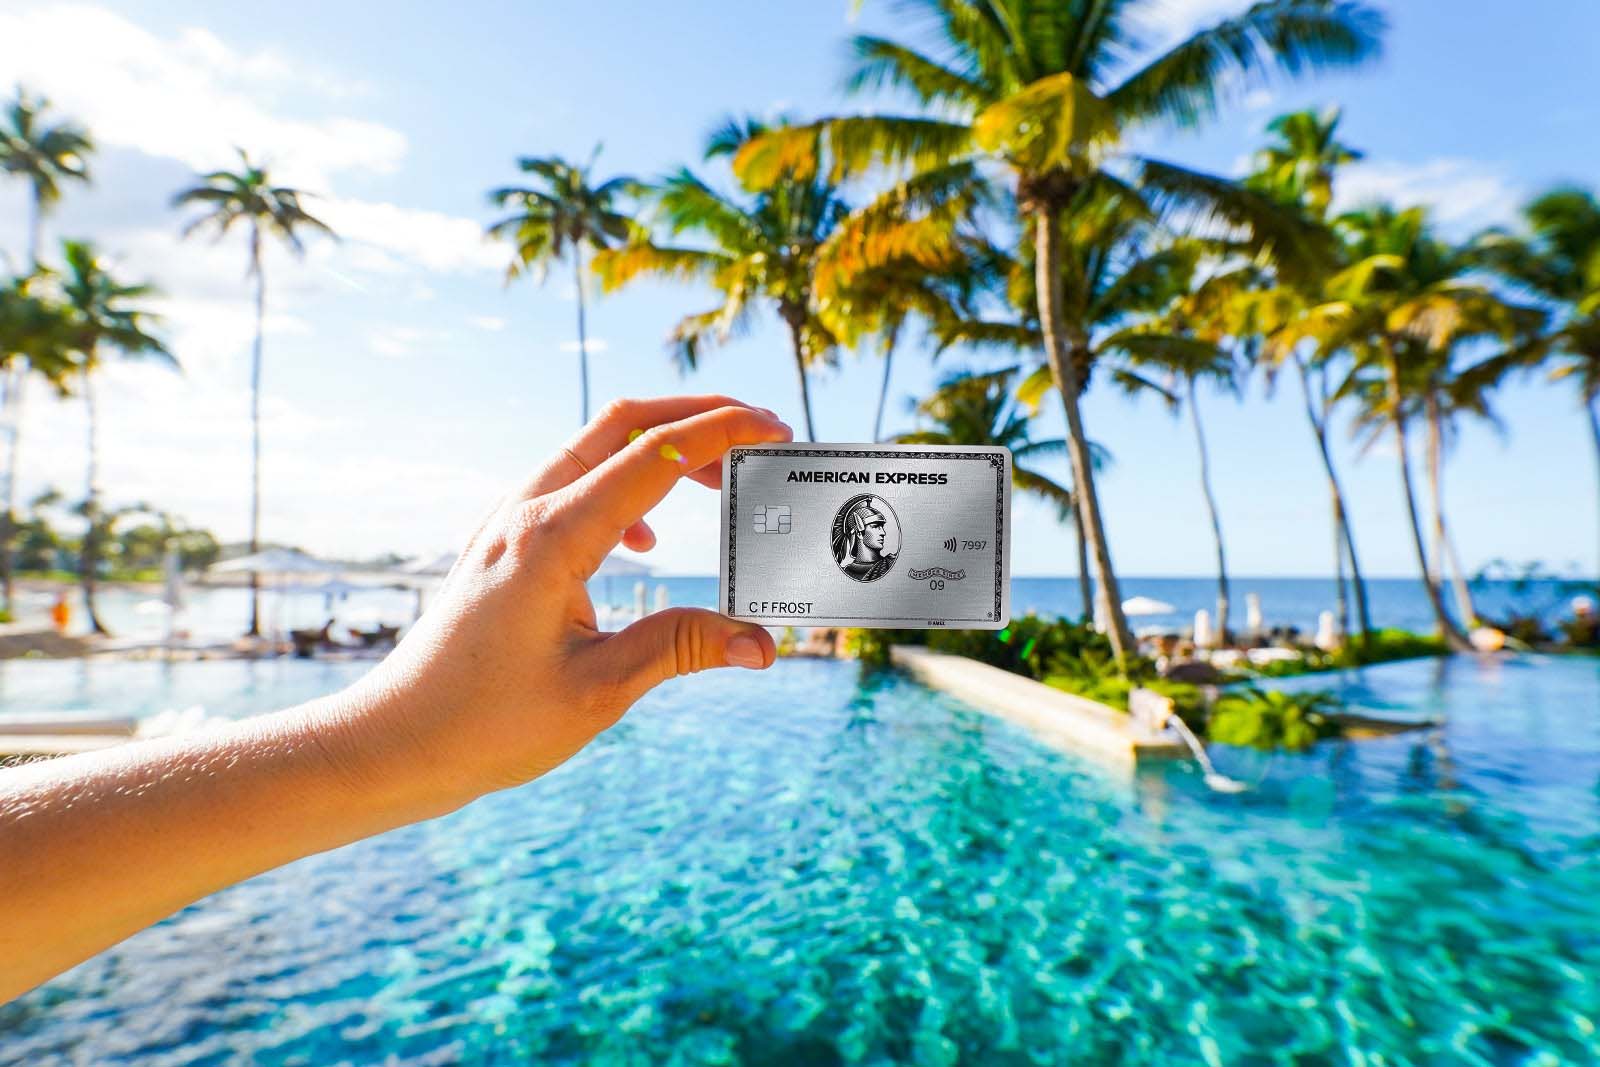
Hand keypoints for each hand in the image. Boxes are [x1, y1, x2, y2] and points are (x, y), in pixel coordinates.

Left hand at [334, 395, 792, 811]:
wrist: (398, 740)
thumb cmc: (487, 724)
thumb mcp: (599, 690)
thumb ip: (680, 648)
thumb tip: (763, 643)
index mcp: (552, 538)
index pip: (653, 456)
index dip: (720, 433)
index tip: (776, 429)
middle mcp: (527, 512)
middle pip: (623, 422)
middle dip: (697, 416)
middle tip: (762, 434)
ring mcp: (509, 522)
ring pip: (596, 447)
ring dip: (662, 447)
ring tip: (721, 478)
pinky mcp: (505, 543)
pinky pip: (573, 483)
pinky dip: (625, 483)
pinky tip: (646, 540)